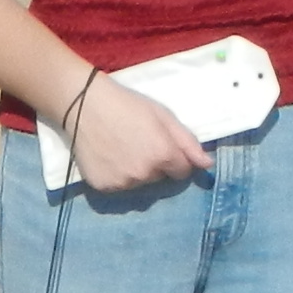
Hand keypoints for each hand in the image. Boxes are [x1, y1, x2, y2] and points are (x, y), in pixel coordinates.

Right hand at [63, 71, 209, 192]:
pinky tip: (108, 157)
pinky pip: (118, 187)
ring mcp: (123, 183)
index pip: (183, 172)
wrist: (84, 104)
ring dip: (135, 171)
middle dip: (154, 164)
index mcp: (163, 155)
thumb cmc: (128, 105)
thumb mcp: (163, 116)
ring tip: (120, 148)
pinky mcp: (103, 188)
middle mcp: (145, 174)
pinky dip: (116, 176)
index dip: (175, 159)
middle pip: (160, 178)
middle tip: (137, 141)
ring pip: (139, 184)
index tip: (161, 145)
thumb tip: (207, 164)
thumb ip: (188, 143)